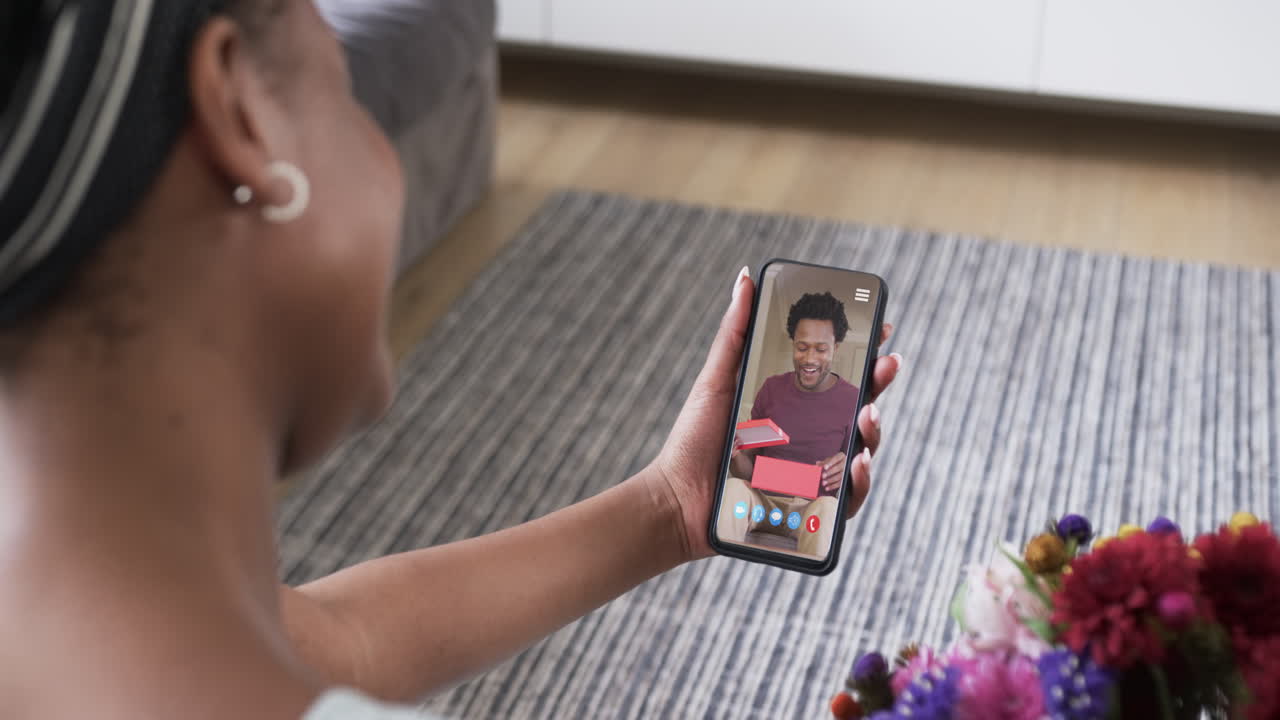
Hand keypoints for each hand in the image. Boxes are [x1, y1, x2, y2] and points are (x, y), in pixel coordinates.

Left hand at [647, 267, 901, 561]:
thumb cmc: (695, 440)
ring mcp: (813, 473)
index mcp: (795, 409)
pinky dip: (859, 482)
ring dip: (874, 431)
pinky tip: (856, 463)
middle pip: (860, 410)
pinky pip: (847, 499)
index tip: (881, 329)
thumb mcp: (718, 379)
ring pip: (862, 452)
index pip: (839, 379)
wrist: (677, 497)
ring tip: (867, 415)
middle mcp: (810, 439)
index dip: (865, 356)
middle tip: (887, 363)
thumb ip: (736, 332)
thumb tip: (746, 277)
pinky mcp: (810, 508)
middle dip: (880, 384)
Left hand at [818, 452, 846, 492]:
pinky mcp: (846, 478)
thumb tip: (817, 464)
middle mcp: (846, 463)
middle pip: (838, 468)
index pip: (836, 459)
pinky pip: (840, 483)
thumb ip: (824, 462)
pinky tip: (827, 488)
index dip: (830, 463)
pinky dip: (833, 486)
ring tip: (823, 483)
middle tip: (822, 476)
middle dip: (830, 472)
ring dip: (831, 480)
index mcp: (841, 456)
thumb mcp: (830, 460)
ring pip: (839, 476)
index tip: (824, 467)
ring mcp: (847, 471)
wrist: (845, 466)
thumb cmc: (836, 462)